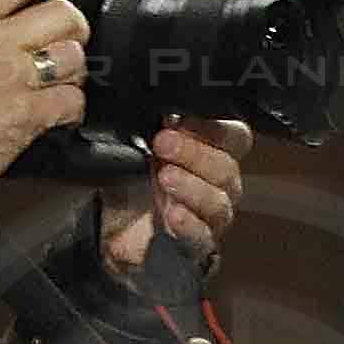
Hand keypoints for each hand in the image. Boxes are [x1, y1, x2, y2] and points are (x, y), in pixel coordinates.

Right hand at [0, 0, 98, 215]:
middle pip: (62, 14)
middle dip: (73, 28)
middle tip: (65, 39)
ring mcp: (13, 77)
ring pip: (74, 57)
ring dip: (73, 70)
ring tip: (56, 80)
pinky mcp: (28, 113)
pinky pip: (73, 100)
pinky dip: (71, 107)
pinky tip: (56, 110)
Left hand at [93, 115, 250, 282]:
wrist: (109, 227)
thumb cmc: (128, 177)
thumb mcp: (132, 143)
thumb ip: (147, 124)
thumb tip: (143, 97)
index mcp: (210, 151)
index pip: (234, 136)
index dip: (215, 127)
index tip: (180, 117)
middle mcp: (218, 183)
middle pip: (227, 167)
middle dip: (196, 153)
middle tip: (163, 142)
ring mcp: (210, 217)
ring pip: (219, 201)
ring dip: (193, 187)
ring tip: (164, 178)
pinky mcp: (197, 246)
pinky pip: (204, 236)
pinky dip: (190, 225)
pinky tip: (172, 215)